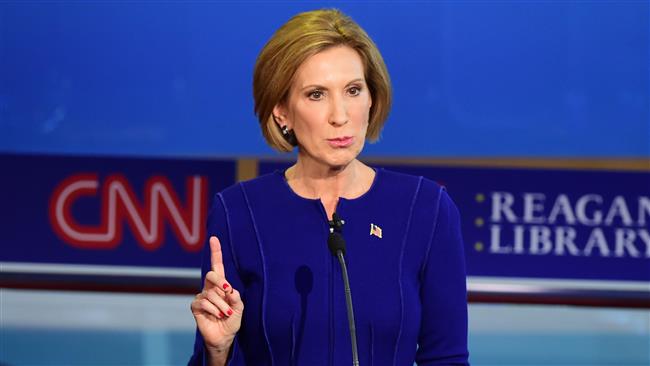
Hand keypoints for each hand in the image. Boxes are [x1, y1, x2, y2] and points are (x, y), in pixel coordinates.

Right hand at [191, 236, 243, 353]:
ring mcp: (201, 296)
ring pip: (211, 294)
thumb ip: (236, 298)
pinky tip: (216, 316)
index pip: (217, 266)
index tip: (214, 238)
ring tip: (226, 314)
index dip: (215, 252)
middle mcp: (210, 288)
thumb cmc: (232, 320)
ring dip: (222, 306)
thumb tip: (229, 289)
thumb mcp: (239, 308)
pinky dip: (214, 310)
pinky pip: (204, 303)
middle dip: (220, 282)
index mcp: (221, 285)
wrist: (224, 337)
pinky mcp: (195, 306)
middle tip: (227, 291)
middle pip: (212, 275)